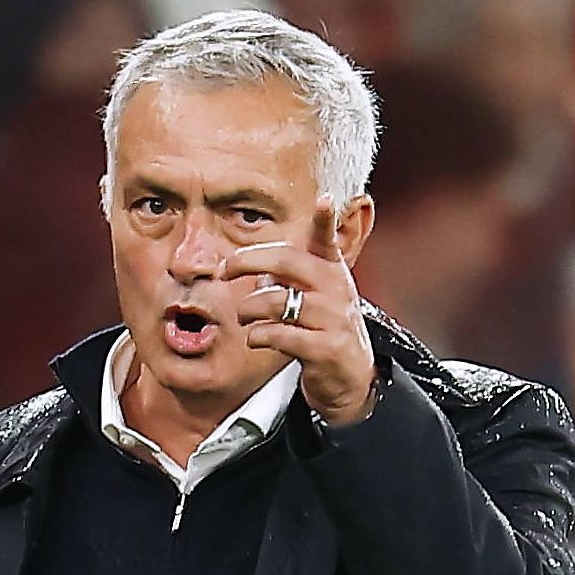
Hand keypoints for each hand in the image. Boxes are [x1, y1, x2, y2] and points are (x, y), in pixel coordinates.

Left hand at [225, 212, 377, 426]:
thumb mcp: (313, 295)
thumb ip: (286, 276)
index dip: (326, 219)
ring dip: (249, 308)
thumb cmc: (322, 328)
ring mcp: (334, 319)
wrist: (350, 376)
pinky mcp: (327, 349)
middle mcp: (336, 289)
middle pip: (286, 262)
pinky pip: (280, 335)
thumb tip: (246, 264)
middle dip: (247, 261)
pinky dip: (259, 335)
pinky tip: (256, 338)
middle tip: (225, 270)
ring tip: (244, 315)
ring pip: (276, 301)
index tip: (324, 199)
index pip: (327, 240)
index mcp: (331, 270)